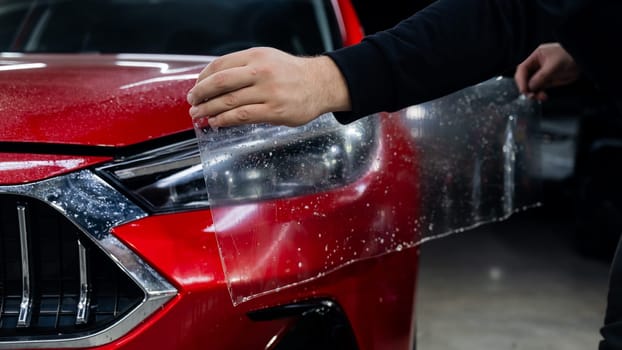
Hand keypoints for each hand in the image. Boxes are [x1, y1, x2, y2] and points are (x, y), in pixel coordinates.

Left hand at [187, 47, 350, 127]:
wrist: (321, 84)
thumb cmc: (292, 74)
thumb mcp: (267, 59)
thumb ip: (243, 67)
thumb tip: (215, 83)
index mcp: (256, 56)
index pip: (219, 65)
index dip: (202, 78)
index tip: (195, 87)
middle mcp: (261, 71)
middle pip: (220, 83)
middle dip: (200, 94)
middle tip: (192, 102)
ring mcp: (268, 92)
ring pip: (228, 102)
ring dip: (209, 110)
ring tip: (199, 115)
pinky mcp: (274, 111)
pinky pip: (241, 116)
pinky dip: (224, 120)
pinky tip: (216, 122)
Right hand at [514, 43, 579, 100]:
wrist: (585, 60)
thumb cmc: (570, 57)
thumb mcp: (553, 66)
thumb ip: (540, 77)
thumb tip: (529, 87)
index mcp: (536, 57)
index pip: (522, 69)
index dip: (521, 80)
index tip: (523, 90)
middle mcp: (537, 65)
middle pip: (525, 78)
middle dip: (527, 88)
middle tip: (530, 96)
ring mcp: (542, 74)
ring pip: (532, 85)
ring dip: (534, 93)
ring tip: (540, 97)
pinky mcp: (548, 81)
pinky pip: (540, 89)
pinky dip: (540, 94)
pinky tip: (543, 97)